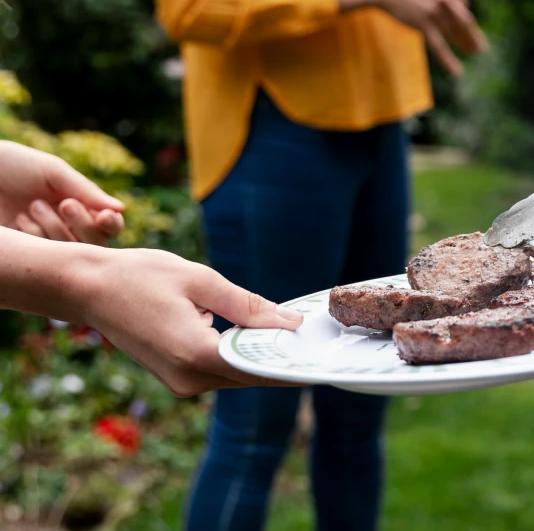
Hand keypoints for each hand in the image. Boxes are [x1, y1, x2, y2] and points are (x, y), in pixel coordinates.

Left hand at [0, 141, 124, 243]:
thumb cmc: (13, 165)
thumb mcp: (53, 172)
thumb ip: (86, 191)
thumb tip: (121, 209)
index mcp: (80, 204)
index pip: (109, 225)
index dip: (112, 224)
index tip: (105, 217)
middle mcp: (68, 226)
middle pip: (96, 244)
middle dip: (82, 225)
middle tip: (63, 205)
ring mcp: (46, 241)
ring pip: (70, 253)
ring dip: (55, 230)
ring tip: (32, 207)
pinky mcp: (25, 252)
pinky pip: (44, 259)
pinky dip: (35, 239)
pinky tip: (19, 221)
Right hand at [76, 247, 304, 396]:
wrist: (86, 288)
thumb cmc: (140, 276)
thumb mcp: (201, 281)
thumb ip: (248, 306)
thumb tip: (291, 322)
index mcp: (196, 354)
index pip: (260, 367)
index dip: (294, 360)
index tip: (323, 353)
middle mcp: (189, 378)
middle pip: (252, 374)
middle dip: (283, 358)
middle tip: (317, 340)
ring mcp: (181, 383)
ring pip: (238, 374)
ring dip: (263, 356)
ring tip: (296, 335)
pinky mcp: (176, 377)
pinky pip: (221, 370)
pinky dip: (242, 356)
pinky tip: (262, 337)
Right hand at [335, 0, 485, 75]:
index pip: (461, 3)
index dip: (464, 15)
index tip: (467, 25)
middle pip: (464, 20)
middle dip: (473, 34)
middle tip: (481, 46)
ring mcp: (434, 11)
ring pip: (455, 32)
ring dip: (467, 44)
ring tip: (475, 53)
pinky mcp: (423, 24)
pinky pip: (438, 46)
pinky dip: (448, 60)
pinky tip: (457, 71)